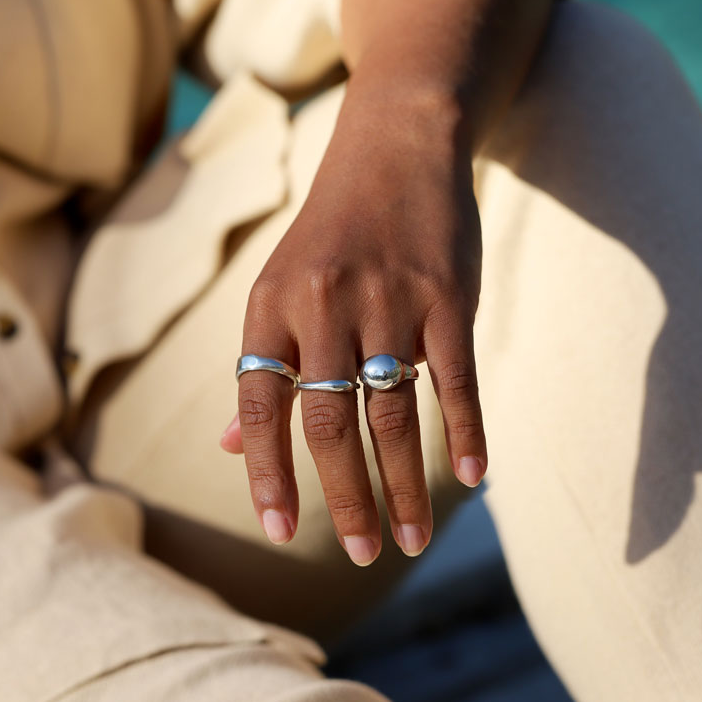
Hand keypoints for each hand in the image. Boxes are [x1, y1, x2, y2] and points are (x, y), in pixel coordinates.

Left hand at [220, 75, 486, 564]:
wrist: (394, 145)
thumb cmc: (331, 233)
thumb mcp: (279, 290)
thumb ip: (261, 369)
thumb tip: (229, 448)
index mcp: (270, 309)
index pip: (260, 409)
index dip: (267, 475)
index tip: (281, 533)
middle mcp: (323, 306)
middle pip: (328, 425)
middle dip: (345, 499)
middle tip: (361, 556)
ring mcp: (388, 300)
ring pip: (393, 415)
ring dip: (403, 487)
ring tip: (410, 543)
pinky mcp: (447, 296)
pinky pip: (458, 380)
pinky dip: (466, 432)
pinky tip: (472, 480)